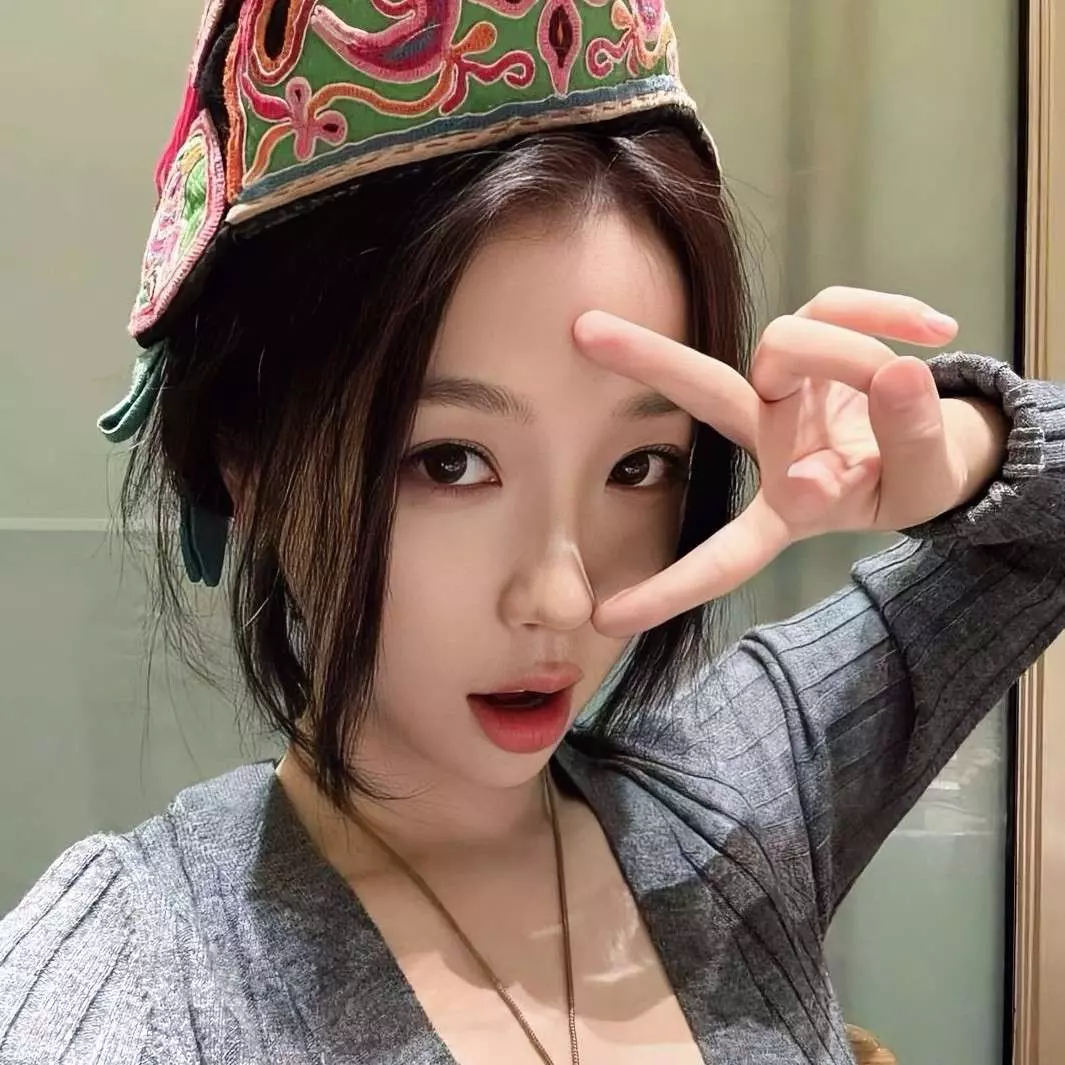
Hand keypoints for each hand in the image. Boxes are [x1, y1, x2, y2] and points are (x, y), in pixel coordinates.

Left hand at [574, 287, 1008, 637]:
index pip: (727, 554)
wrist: (936, 443)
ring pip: (789, 343)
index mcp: (786, 508)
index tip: (604, 619)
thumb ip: (913, 443)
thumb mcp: (922, 485)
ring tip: (906, 376)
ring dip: (853, 355)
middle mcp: (771, 440)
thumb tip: (898, 374)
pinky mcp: (817, 335)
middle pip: (707, 393)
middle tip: (583, 330)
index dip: (673, 588)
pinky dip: (887, 311)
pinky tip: (935, 328)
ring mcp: (788, 387)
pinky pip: (838, 306)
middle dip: (648, 359)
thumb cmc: (910, 479)